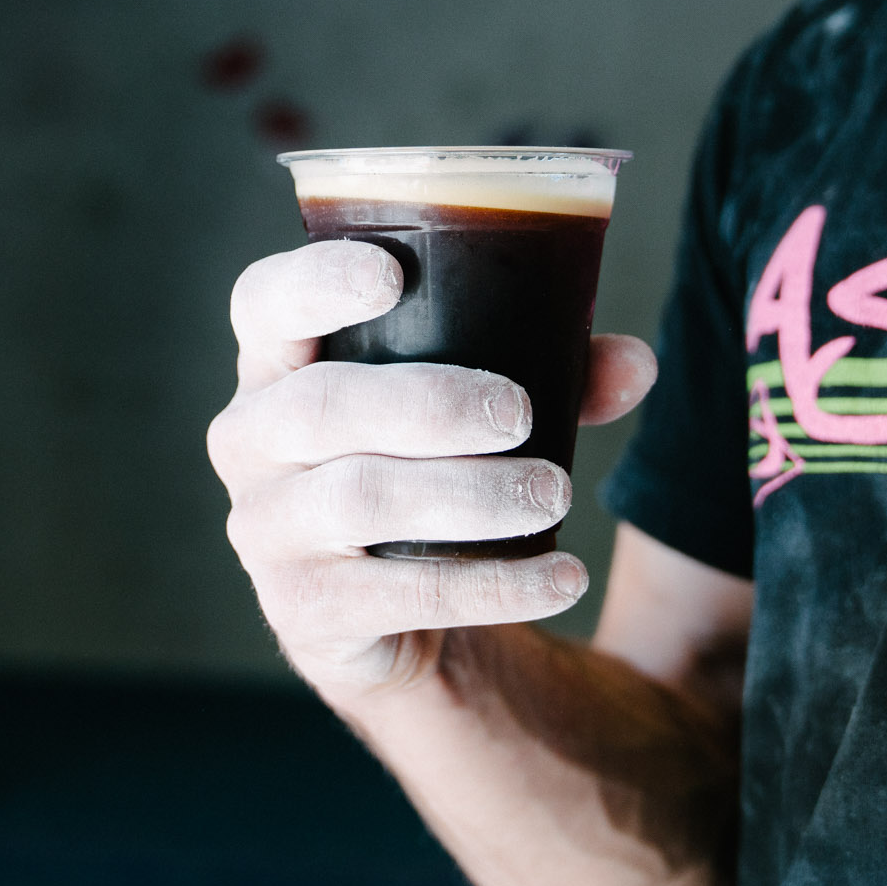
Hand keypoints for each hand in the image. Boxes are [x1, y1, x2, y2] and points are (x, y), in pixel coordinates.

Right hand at [206, 240, 657, 700]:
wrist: (384, 611)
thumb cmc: (421, 464)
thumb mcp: (471, 406)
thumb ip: (551, 369)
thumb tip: (636, 363)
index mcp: (277, 364)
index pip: (263, 305)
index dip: (314, 282)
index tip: (391, 274)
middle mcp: (250, 441)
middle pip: (321, 407)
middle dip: (431, 403)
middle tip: (522, 414)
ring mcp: (266, 530)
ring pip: (359, 499)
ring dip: (469, 494)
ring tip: (553, 494)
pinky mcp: (302, 610)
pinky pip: (399, 595)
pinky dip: (493, 587)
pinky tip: (561, 577)